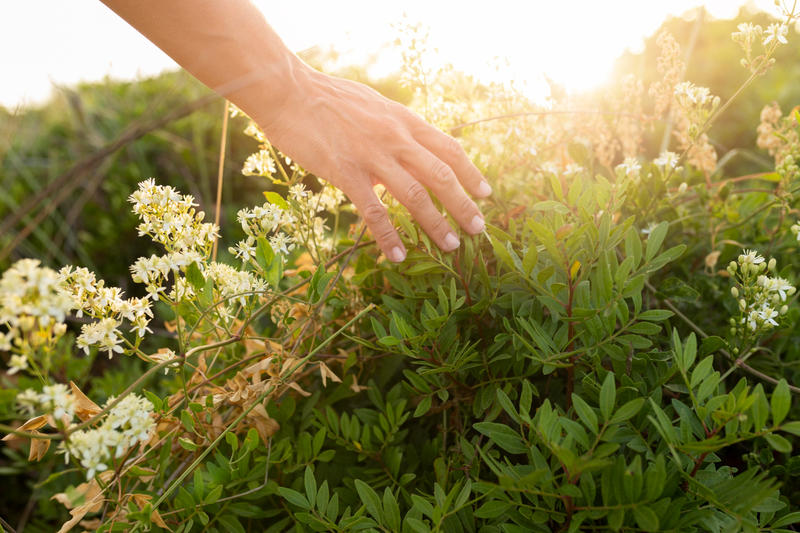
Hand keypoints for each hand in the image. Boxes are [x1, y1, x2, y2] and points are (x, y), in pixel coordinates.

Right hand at [259, 66, 491, 261]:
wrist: (289, 91)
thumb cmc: (327, 99)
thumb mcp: (374, 106)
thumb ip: (394, 129)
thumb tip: (407, 149)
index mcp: (403, 120)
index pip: (448, 148)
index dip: (470, 173)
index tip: (486, 193)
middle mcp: (395, 137)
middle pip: (441, 174)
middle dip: (464, 204)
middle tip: (479, 229)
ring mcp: (372, 155)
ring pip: (415, 195)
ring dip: (436, 223)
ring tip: (451, 246)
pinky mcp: (346, 172)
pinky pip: (374, 211)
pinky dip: (389, 236)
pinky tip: (397, 255)